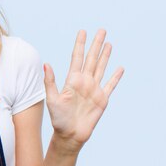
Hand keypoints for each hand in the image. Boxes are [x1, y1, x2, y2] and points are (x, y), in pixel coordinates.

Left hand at [43, 29, 123, 152]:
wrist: (70, 135)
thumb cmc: (59, 118)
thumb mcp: (52, 99)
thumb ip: (50, 82)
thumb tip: (45, 64)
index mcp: (72, 80)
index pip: (77, 58)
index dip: (80, 44)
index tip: (82, 31)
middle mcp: (84, 82)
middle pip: (91, 59)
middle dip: (96, 44)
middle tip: (101, 30)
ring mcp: (94, 89)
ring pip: (101, 68)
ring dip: (105, 56)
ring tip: (109, 43)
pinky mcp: (102, 99)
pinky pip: (110, 85)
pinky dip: (116, 77)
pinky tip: (120, 68)